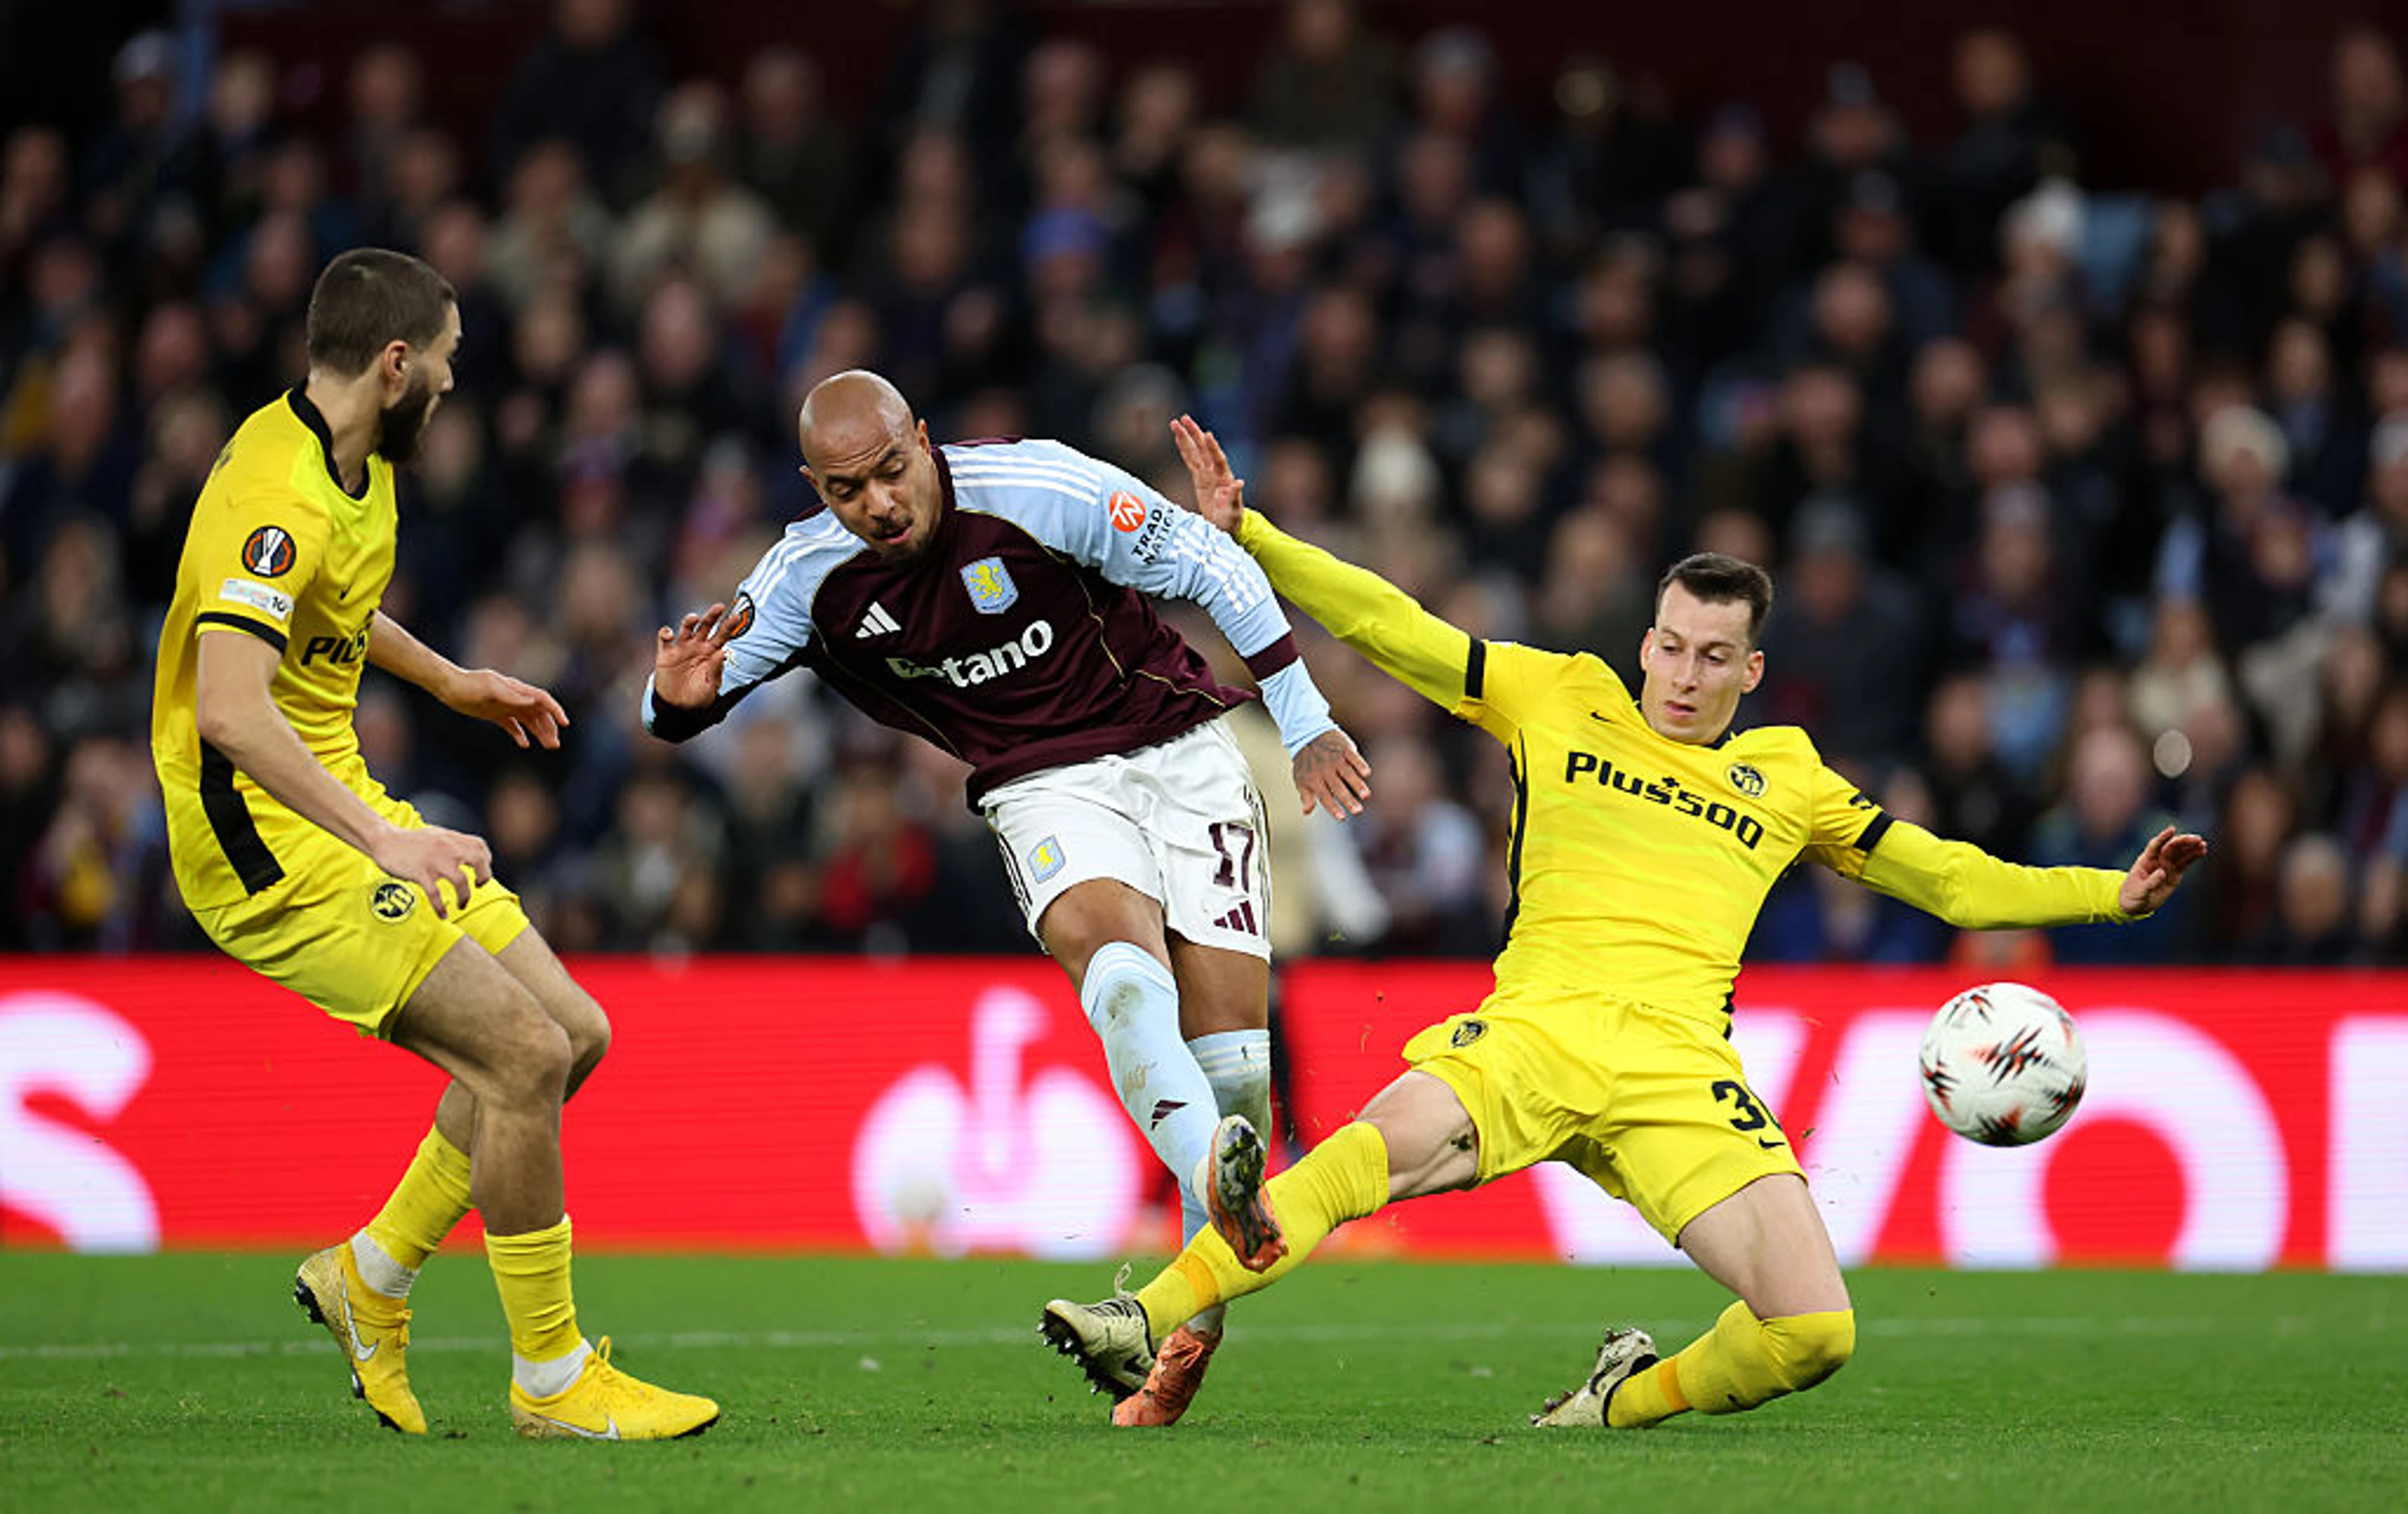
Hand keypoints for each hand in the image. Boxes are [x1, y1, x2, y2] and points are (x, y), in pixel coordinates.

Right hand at [369, 823, 491, 918]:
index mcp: (451, 838)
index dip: (486, 859)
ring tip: (462, 904)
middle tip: (479, 885)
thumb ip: (452, 844)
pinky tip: (443, 914)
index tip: (483, 870)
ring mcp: (434, 861)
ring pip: (460, 881)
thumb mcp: (436, 836)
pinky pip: (435, 894)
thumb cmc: (410, 841)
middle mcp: (447, 848)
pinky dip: (440, 907)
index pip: (479, 845)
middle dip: (484, 876)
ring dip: (465, 896)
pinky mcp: (420, 873)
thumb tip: (467, 853)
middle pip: (478, 860)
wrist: (384, 840)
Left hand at [445, 668, 568, 749]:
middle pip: (539, 713)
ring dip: (540, 732)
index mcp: (516, 689)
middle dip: (549, 728)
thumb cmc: (468, 685)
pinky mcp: (495, 714)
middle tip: (554, 745)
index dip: (555, 711)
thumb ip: (511, 695)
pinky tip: (524, 744)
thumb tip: (532, 701)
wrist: (448, 686)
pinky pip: (513, 726)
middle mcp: (514, 697)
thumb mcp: (490, 688)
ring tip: (548, 746)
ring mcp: (505, 706)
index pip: (542, 699)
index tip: (565, 724)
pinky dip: (520, 735)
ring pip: (529, 721)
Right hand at [655, 602, 736, 709]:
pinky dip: (665, 633)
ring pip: (686, 629)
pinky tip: (669, 634)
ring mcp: (682, 648)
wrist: (678, 707)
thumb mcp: (710, 686)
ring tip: (694, 618)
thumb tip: (721, 653)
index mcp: (712, 653)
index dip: (729, 626)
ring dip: (690, 621)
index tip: (736, 617)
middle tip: (719, 607)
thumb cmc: (698, 696)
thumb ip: (716, 670)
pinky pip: (664, 639)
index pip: (722, 636)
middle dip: (712, 616)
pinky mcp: (666, 654)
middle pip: (706, 626)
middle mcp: (698, 646)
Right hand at [1169, 414, 1243, 533]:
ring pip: (1195, 451)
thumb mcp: (1232, 512)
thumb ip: (1234, 497)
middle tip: (1185, 419)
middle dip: (1194, 433)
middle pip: (1204, 449)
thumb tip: (1239, 483)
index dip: (1213, 448)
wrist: (1225, 525)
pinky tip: (1177, 437)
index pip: (1218, 459)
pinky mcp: (1199, 477)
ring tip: (1176, 423)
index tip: (1207, 434)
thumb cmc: (1231, 520)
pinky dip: (1183, 449)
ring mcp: (1206, 473)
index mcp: (1224, 479)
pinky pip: (1190, 460)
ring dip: (1186, 437)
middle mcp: (1215, 472)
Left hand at [1293, 728, 1371, 819]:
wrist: (1308, 733)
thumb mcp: (1300, 779)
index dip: (1333, 807)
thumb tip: (1306, 811)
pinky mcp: (1344, 748)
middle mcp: (1325, 769)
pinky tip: (1367, 774)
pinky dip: (1359, 764)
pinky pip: (1353, 757)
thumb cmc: (1306, 762)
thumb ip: (1306, 796)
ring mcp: (1335, 758)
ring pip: (1347, 773)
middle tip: (1358, 811)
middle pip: (1338, 787)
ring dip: (1357, 784)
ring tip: (1366, 796)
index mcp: (1314, 779)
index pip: (1324, 796)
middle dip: (1347, 800)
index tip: (1342, 817)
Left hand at [2120, 825, 2207, 916]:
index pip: (2154, 845)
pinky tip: (2202, 851)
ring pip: (2180, 854)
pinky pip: (2185, 863)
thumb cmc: (2133, 895)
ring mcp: (2166, 866)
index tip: (2172, 829)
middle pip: (2171, 847)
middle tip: (2196, 839)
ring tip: (2202, 843)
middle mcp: (2157, 860)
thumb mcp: (2139, 891)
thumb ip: (2150, 882)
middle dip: (2183, 841)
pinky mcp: (2175, 874)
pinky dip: (2193, 856)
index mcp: (2145, 861)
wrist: (2135, 904)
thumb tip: (2162, 872)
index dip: (2163, 837)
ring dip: (2191, 847)